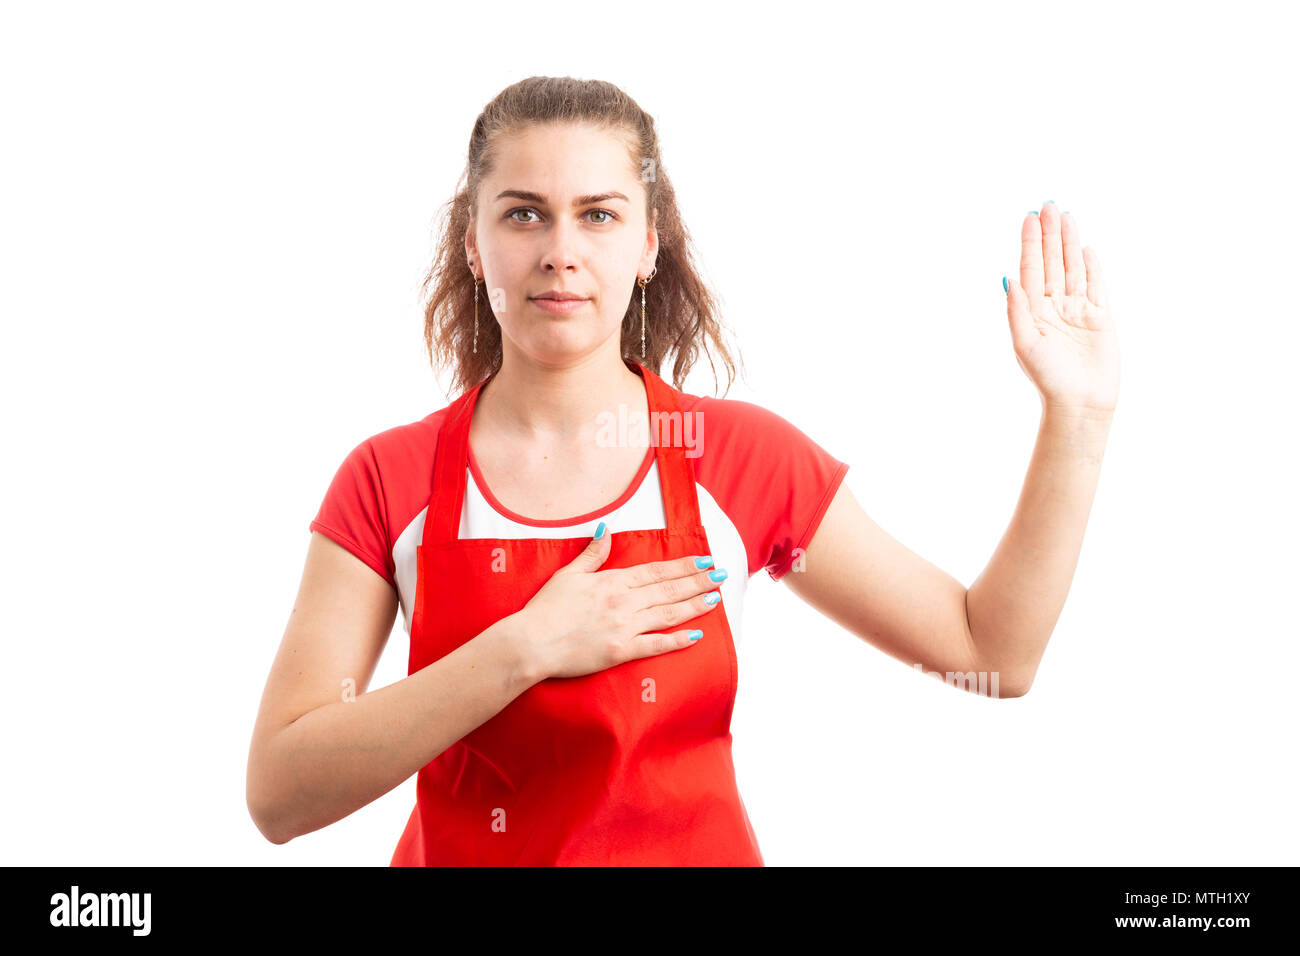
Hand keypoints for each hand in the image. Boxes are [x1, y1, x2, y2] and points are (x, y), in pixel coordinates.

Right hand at [512, 529, 725, 680]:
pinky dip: (678, 640)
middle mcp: (624, 602)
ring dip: (694, 605)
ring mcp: (624, 627)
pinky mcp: (621, 651)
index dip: (683, 566)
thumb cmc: (545, 608)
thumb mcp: (568, 574)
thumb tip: (606, 530)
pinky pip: (656, 645)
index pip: (656, 571)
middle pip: (669, 590)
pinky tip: (697, 634)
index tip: (704, 561)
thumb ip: (592, 554)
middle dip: (698, 582)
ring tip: (715, 598)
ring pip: (668, 614)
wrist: (530, 642)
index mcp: (612, 581)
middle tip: (722, 576)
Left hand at [1006, 202, 1119, 416]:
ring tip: (1066, 216)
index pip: (1031, 269)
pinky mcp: (1100, 318)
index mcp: (1032, 311)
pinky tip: (1086, 248)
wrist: (1080, 404)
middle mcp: (1053, 307)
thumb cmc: (1048, 380)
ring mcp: (1077, 310)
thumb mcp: (1025, 344)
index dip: (1029, 243)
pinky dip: (1092, 266)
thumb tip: (1007, 279)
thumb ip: (1017, 311)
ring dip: (1069, 243)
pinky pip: (1096, 285)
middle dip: (1049, 234)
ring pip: (1073, 268)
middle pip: (1052, 262)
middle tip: (1048, 204)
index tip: (1028, 218)